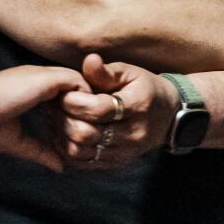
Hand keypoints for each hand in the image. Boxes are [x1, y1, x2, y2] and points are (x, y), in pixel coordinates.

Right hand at [0, 65, 87, 170]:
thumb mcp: (16, 142)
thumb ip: (40, 152)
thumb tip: (60, 168)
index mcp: (32, 92)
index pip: (65, 99)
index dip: (74, 116)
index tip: (75, 138)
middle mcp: (42, 81)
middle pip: (79, 91)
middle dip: (87, 112)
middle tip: (90, 135)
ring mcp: (46, 78)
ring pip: (84, 86)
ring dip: (90, 107)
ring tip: (90, 129)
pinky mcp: (48, 79)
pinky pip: (81, 84)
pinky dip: (87, 100)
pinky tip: (84, 120)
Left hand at [52, 53, 177, 170]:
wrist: (168, 117)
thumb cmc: (145, 89)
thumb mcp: (130, 73)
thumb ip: (106, 71)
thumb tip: (89, 60)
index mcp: (137, 107)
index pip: (97, 110)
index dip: (74, 101)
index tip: (65, 92)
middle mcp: (131, 134)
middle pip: (86, 133)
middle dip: (64, 118)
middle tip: (55, 106)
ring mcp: (123, 152)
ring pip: (81, 151)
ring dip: (63, 135)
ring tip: (58, 119)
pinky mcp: (115, 163)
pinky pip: (83, 163)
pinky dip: (68, 149)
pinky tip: (65, 134)